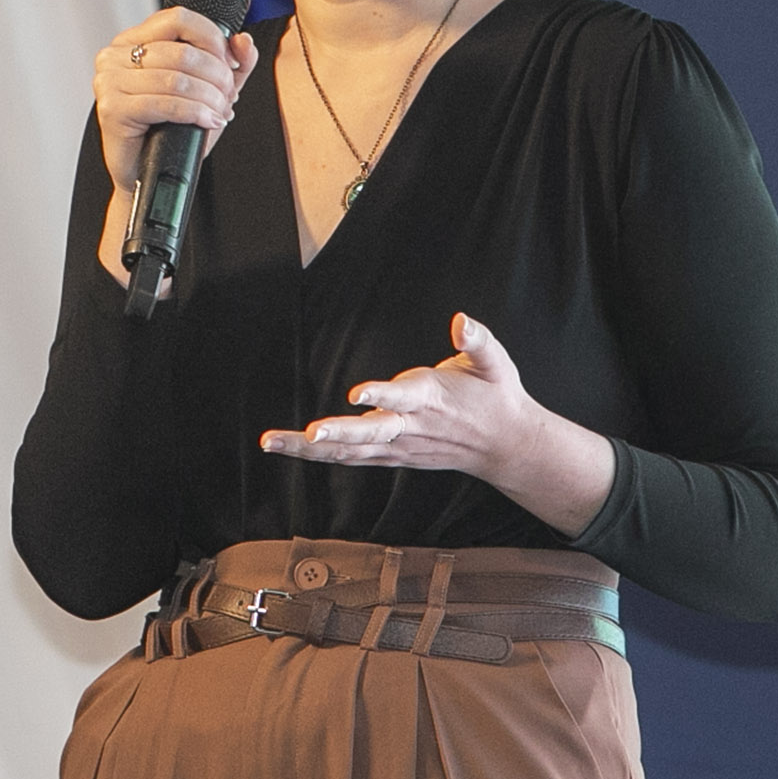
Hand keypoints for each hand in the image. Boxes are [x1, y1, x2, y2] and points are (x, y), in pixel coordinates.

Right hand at [94, 7, 259, 187]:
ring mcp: (109, 81)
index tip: (230, 63)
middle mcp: (115, 56)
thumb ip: (231, 64)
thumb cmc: (170, 131)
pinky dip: (195, 112)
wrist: (146, 174)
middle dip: (216, 76)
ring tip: (219, 111)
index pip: (179, 18)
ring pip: (177, 78)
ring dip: (209, 97)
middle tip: (227, 97)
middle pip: (182, 51)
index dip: (212, 38)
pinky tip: (208, 121)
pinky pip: (165, 103)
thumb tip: (243, 40)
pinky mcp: (112, 109)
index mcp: (132, 41)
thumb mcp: (208, 91)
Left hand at [259, 313, 615, 534]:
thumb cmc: (495, 395)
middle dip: (338, 434)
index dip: (381, 394)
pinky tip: (291, 449)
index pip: (403, 396)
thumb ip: (478, 340)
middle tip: (310, 433)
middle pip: (370, 434)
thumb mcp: (496, 362)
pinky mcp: (394, 456)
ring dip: (310, 449)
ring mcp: (401, 445)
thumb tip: (461, 320)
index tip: (356, 394)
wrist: (505, 445)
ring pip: (351, 451)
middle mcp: (411, 426)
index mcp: (432, 397)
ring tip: (272, 441)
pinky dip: (321, 456)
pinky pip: (352, 458)